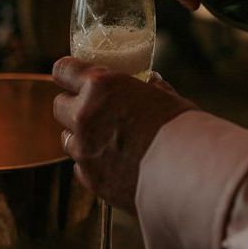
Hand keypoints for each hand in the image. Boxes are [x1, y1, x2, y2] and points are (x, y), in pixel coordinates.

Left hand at [52, 57, 196, 214]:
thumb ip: (150, 90)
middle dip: (73, 107)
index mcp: (101, 87)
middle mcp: (84, 116)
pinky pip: (80, 168)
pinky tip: (116, 166)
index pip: (63, 70)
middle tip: (95, 112)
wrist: (188, 174)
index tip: (71, 77)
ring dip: (81, 138)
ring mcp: (84, 149)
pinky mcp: (90, 178)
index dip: (67, 73)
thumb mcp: (166, 97)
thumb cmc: (183, 130)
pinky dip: (93, 165)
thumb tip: (151, 83)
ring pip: (67, 139)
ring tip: (108, 142)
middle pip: (59, 106)